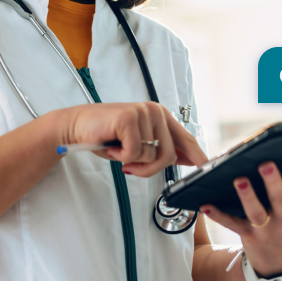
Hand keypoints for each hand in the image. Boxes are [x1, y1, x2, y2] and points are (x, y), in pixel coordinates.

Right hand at [60, 102, 208, 176]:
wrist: (75, 127)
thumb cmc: (106, 136)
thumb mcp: (138, 144)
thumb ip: (161, 149)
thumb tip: (189, 159)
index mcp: (161, 116)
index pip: (186, 138)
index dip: (197, 154)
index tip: (206, 166)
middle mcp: (156, 112)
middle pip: (169, 155)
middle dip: (149, 169)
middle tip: (130, 166)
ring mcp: (144, 113)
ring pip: (151, 156)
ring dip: (132, 162)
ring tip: (117, 149)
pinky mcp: (130, 119)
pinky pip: (134, 153)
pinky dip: (120, 156)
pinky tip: (111, 145)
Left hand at [197, 156, 281, 275]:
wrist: (281, 266)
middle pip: (279, 199)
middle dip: (273, 181)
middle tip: (265, 162)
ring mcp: (265, 228)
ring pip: (254, 211)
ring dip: (246, 196)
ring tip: (237, 178)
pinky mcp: (246, 234)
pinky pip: (231, 224)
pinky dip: (217, 215)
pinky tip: (204, 203)